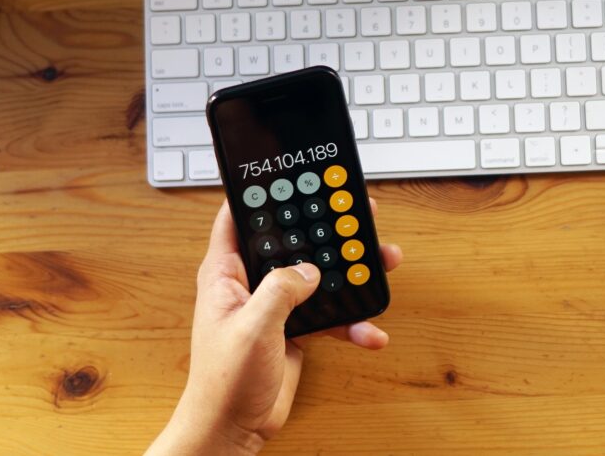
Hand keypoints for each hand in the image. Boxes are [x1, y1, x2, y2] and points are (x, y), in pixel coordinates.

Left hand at [146, 198, 401, 455]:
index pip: (239, 217)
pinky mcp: (295, 328)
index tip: (294, 175)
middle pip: (292, 240)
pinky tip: (370, 331)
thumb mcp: (251, 328)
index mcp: (226, 274)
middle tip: (357, 213)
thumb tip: (310, 270)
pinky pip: (330, 314)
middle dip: (326, 227)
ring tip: (382, 261)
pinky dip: (352, 322)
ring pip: (319, 274)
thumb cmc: (222, 382)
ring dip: (350, 272)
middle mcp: (251, 283)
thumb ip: (281, 290)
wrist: (232, 429)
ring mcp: (275, 305)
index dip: (264, 193)